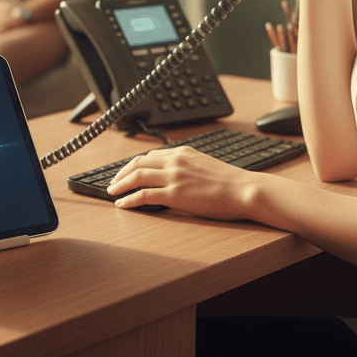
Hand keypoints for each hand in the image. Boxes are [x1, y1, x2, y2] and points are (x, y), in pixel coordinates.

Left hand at [106, 145, 263, 218]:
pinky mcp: (174, 194)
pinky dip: (129, 199)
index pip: (150, 155)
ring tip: (112, 192)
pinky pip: (144, 195)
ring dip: (120, 184)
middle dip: (122, 172)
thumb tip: (176, 173)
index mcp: (182, 152)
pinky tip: (122, 204)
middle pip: (138, 163)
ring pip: (137, 177)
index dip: (135, 164)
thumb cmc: (230, 182)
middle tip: (113, 182)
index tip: (127, 171)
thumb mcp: (205, 163)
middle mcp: (174, 161)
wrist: (244, 189)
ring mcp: (173, 177)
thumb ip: (187, 165)